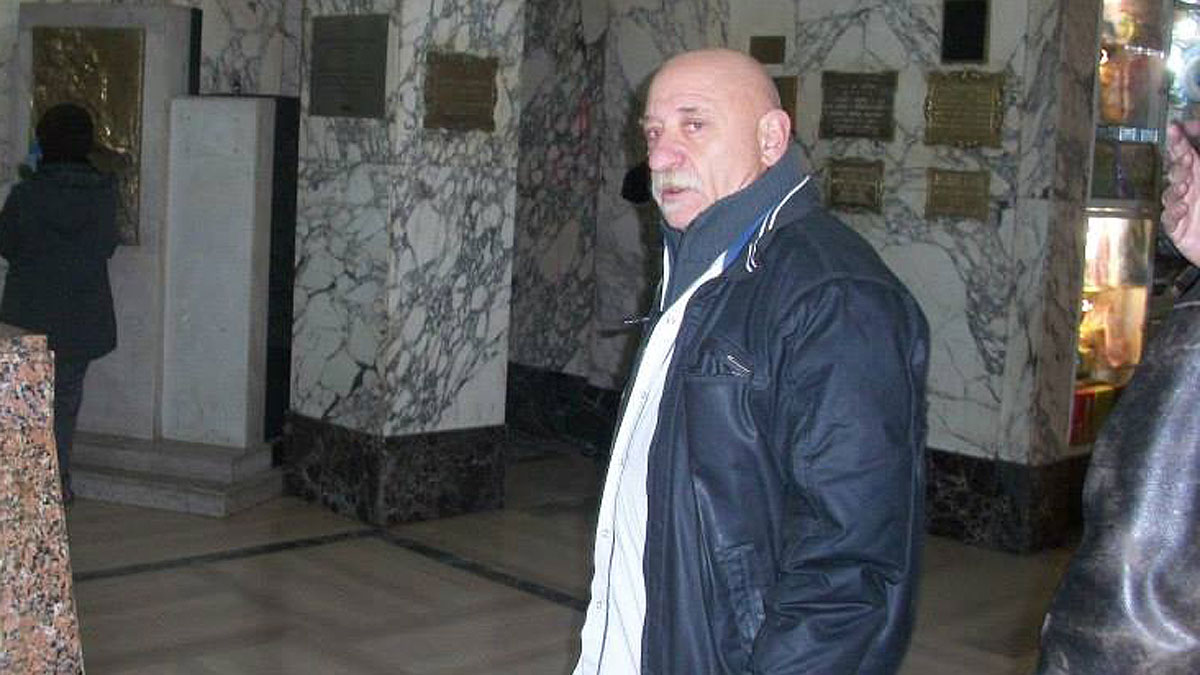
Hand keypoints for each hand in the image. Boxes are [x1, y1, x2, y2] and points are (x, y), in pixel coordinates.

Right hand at [1163, 121, 1199, 265]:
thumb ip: (1198, 160)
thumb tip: (1189, 149)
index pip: (1184, 153)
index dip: (1178, 140)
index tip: (1174, 128)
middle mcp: (1189, 189)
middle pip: (1175, 172)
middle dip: (1179, 166)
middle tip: (1188, 161)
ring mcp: (1181, 208)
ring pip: (1169, 194)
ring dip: (1176, 189)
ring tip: (1185, 188)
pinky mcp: (1177, 228)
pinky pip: (1168, 218)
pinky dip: (1174, 213)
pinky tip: (1182, 209)